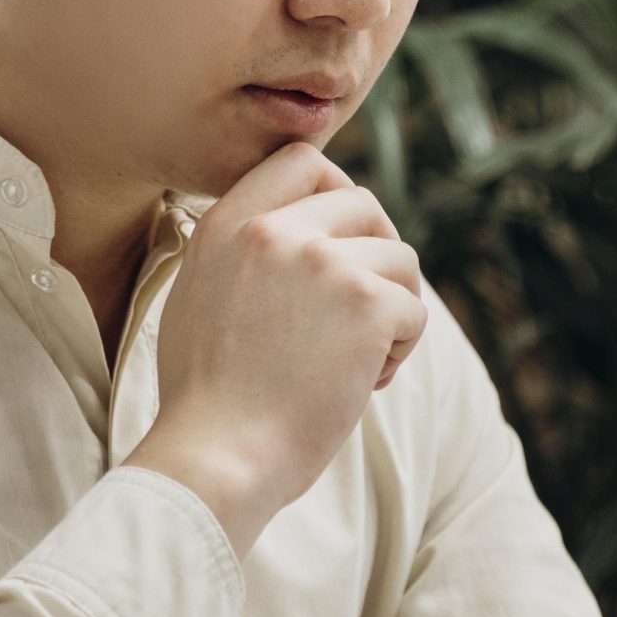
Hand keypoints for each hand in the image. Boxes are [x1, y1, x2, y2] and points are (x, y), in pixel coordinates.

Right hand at [127, 142, 424, 552]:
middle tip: (362, 311)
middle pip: (363, 204)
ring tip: (356, 360)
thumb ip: (247, 251)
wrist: (218, 455)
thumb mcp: (201, 296)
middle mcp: (275, 231)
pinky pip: (414, 310)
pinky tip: (363, 383)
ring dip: (391, 307)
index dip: (335, 192)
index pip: (303, 160)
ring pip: (399, 258)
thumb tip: (305, 229)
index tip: (341, 237)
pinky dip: (401, 349)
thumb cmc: (208, 397)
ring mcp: (324, 263)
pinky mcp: (367, 304)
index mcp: (229, 224)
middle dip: (375, 255)